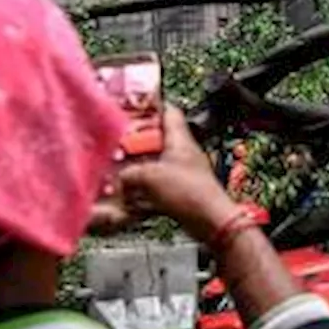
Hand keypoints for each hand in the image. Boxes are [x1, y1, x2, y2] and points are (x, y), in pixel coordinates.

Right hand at [90, 105, 239, 241]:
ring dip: (139, 169)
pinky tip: (133, 197)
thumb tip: (119, 178)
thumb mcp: (149, 176)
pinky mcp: (183, 192)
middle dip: (137, 144)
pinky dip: (146, 190)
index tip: (133, 107)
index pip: (168, 112)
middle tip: (118, 146)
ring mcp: (184, 173)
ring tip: (121, 173)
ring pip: (157, 164)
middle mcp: (183, 153)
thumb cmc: (189, 193)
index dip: (151, 106)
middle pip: (157, 140)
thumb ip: (129, 174)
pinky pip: (160, 186)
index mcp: (180, 139)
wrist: (210, 221)